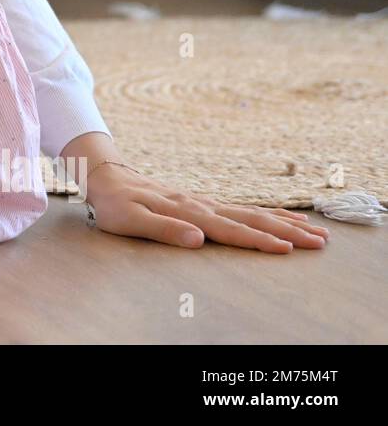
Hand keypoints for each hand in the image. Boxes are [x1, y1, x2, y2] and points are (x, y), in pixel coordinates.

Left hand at [83, 163, 330, 252]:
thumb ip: (164, 229)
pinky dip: (267, 214)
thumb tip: (198, 240)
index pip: (230, 230)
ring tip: (316, 231)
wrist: (106, 177)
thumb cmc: (115, 204)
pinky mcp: (202, 203)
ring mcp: (204, 203)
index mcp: (188, 213)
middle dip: (287, 232)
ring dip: (284, 222)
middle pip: (252, 220)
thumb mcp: (130, 220)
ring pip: (252, 213)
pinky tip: (282, 218)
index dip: (259, 241)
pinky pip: (242, 209)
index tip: (288, 249)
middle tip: (320, 241)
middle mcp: (201, 206)